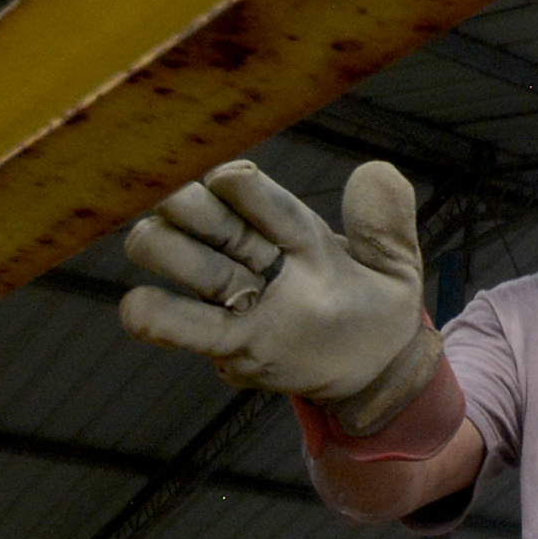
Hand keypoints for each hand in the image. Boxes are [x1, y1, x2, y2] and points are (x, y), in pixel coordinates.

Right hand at [120, 159, 441, 426]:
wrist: (377, 368)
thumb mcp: (396, 264)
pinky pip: (177, 325)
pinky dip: (151, 314)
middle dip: (187, 206)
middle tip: (188, 211)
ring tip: (174, 257)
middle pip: (200, 214)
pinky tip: (141, 307)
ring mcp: (233, 296)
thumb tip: (377, 170)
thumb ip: (386, 225)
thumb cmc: (378, 305)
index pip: (259, 197)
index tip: (228, 179)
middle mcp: (253, 253)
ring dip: (167, 251)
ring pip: (174, 254)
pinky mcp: (225, 343)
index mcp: (294, 228)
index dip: (241, 186)